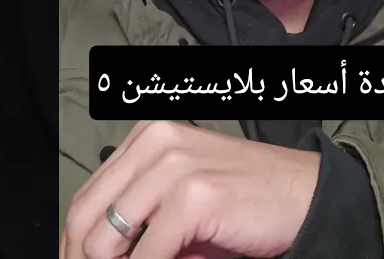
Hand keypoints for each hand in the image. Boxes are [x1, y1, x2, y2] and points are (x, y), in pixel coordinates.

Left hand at [61, 121, 320, 258]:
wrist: (309, 199)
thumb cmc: (248, 204)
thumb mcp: (182, 205)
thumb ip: (138, 220)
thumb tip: (96, 256)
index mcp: (147, 138)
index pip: (86, 198)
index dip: (74, 246)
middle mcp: (155, 142)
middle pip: (85, 217)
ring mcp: (174, 165)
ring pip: (105, 239)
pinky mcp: (194, 195)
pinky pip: (147, 254)